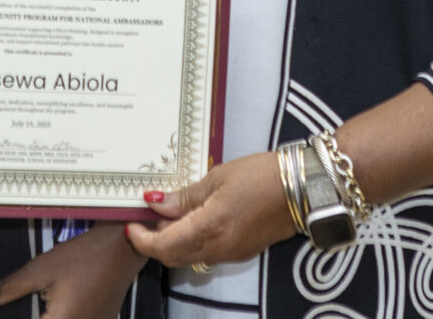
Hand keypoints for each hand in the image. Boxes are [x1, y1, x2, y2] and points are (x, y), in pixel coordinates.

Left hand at [0, 222, 144, 316]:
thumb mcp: (39, 269)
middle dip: (28, 313)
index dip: (8, 317)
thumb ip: (6, 289)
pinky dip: (60, 316)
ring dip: (47, 315)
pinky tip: (54, 304)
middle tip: (23, 295)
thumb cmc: (86, 254)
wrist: (123, 247)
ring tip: (44, 298)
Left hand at [125, 153, 296, 271]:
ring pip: (189, 257)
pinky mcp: (241, 251)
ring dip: (173, 241)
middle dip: (154, 241)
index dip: (142, 239)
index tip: (130, 224)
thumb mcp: (217, 177)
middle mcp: (218, 248)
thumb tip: (155, 203)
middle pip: (173, 256)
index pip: (164, 245)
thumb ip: (184, 196)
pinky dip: (191, 242)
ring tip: (168, 214)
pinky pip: (206, 254)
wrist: (302, 188)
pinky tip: (192, 219)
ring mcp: (230, 254)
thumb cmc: (260, 176)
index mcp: (209, 228)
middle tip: (145, 218)